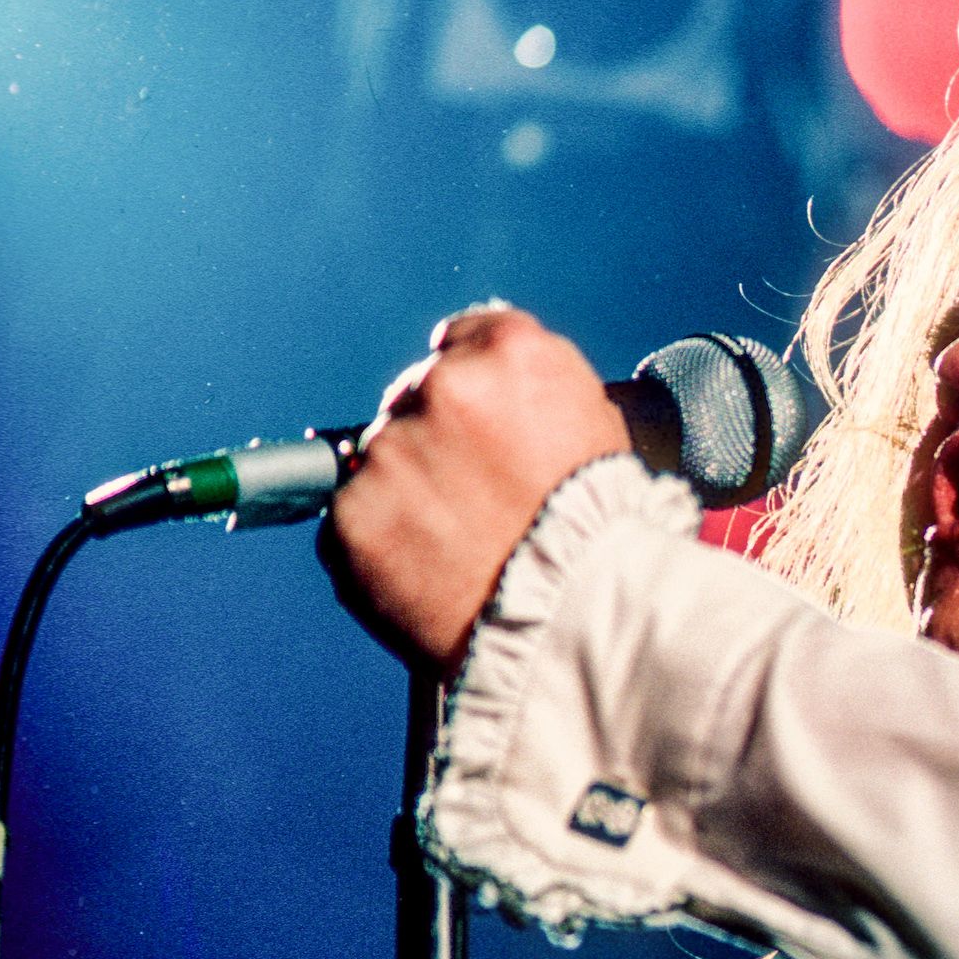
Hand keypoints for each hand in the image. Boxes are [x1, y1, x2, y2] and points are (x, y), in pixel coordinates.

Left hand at [323, 304, 630, 670]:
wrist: (579, 618)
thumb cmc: (606, 534)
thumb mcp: (597, 429)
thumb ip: (534, 396)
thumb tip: (497, 398)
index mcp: (514, 353)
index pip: (463, 339)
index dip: (472, 389)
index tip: (476, 423)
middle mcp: (445, 387)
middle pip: (414, 398)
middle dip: (435, 443)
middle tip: (476, 500)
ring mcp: (390, 451)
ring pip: (380, 462)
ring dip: (407, 495)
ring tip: (462, 546)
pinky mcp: (352, 515)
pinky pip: (351, 522)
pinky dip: (380, 546)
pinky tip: (432, 570)